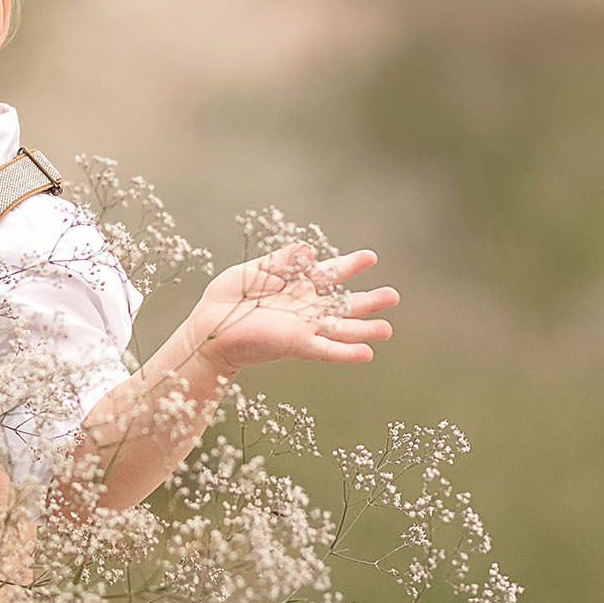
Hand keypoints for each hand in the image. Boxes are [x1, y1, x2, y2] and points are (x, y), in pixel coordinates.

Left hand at [185, 244, 397, 383]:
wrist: (210, 325)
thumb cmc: (230, 297)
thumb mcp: (256, 269)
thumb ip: (284, 260)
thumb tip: (311, 249)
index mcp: (298, 285)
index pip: (331, 273)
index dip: (351, 265)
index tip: (371, 256)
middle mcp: (305, 307)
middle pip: (344, 303)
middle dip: (369, 300)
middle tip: (394, 295)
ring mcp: (303, 326)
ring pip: (341, 329)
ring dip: (365, 329)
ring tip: (388, 329)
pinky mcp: (296, 344)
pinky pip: (326, 350)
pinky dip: (346, 352)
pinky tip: (367, 353)